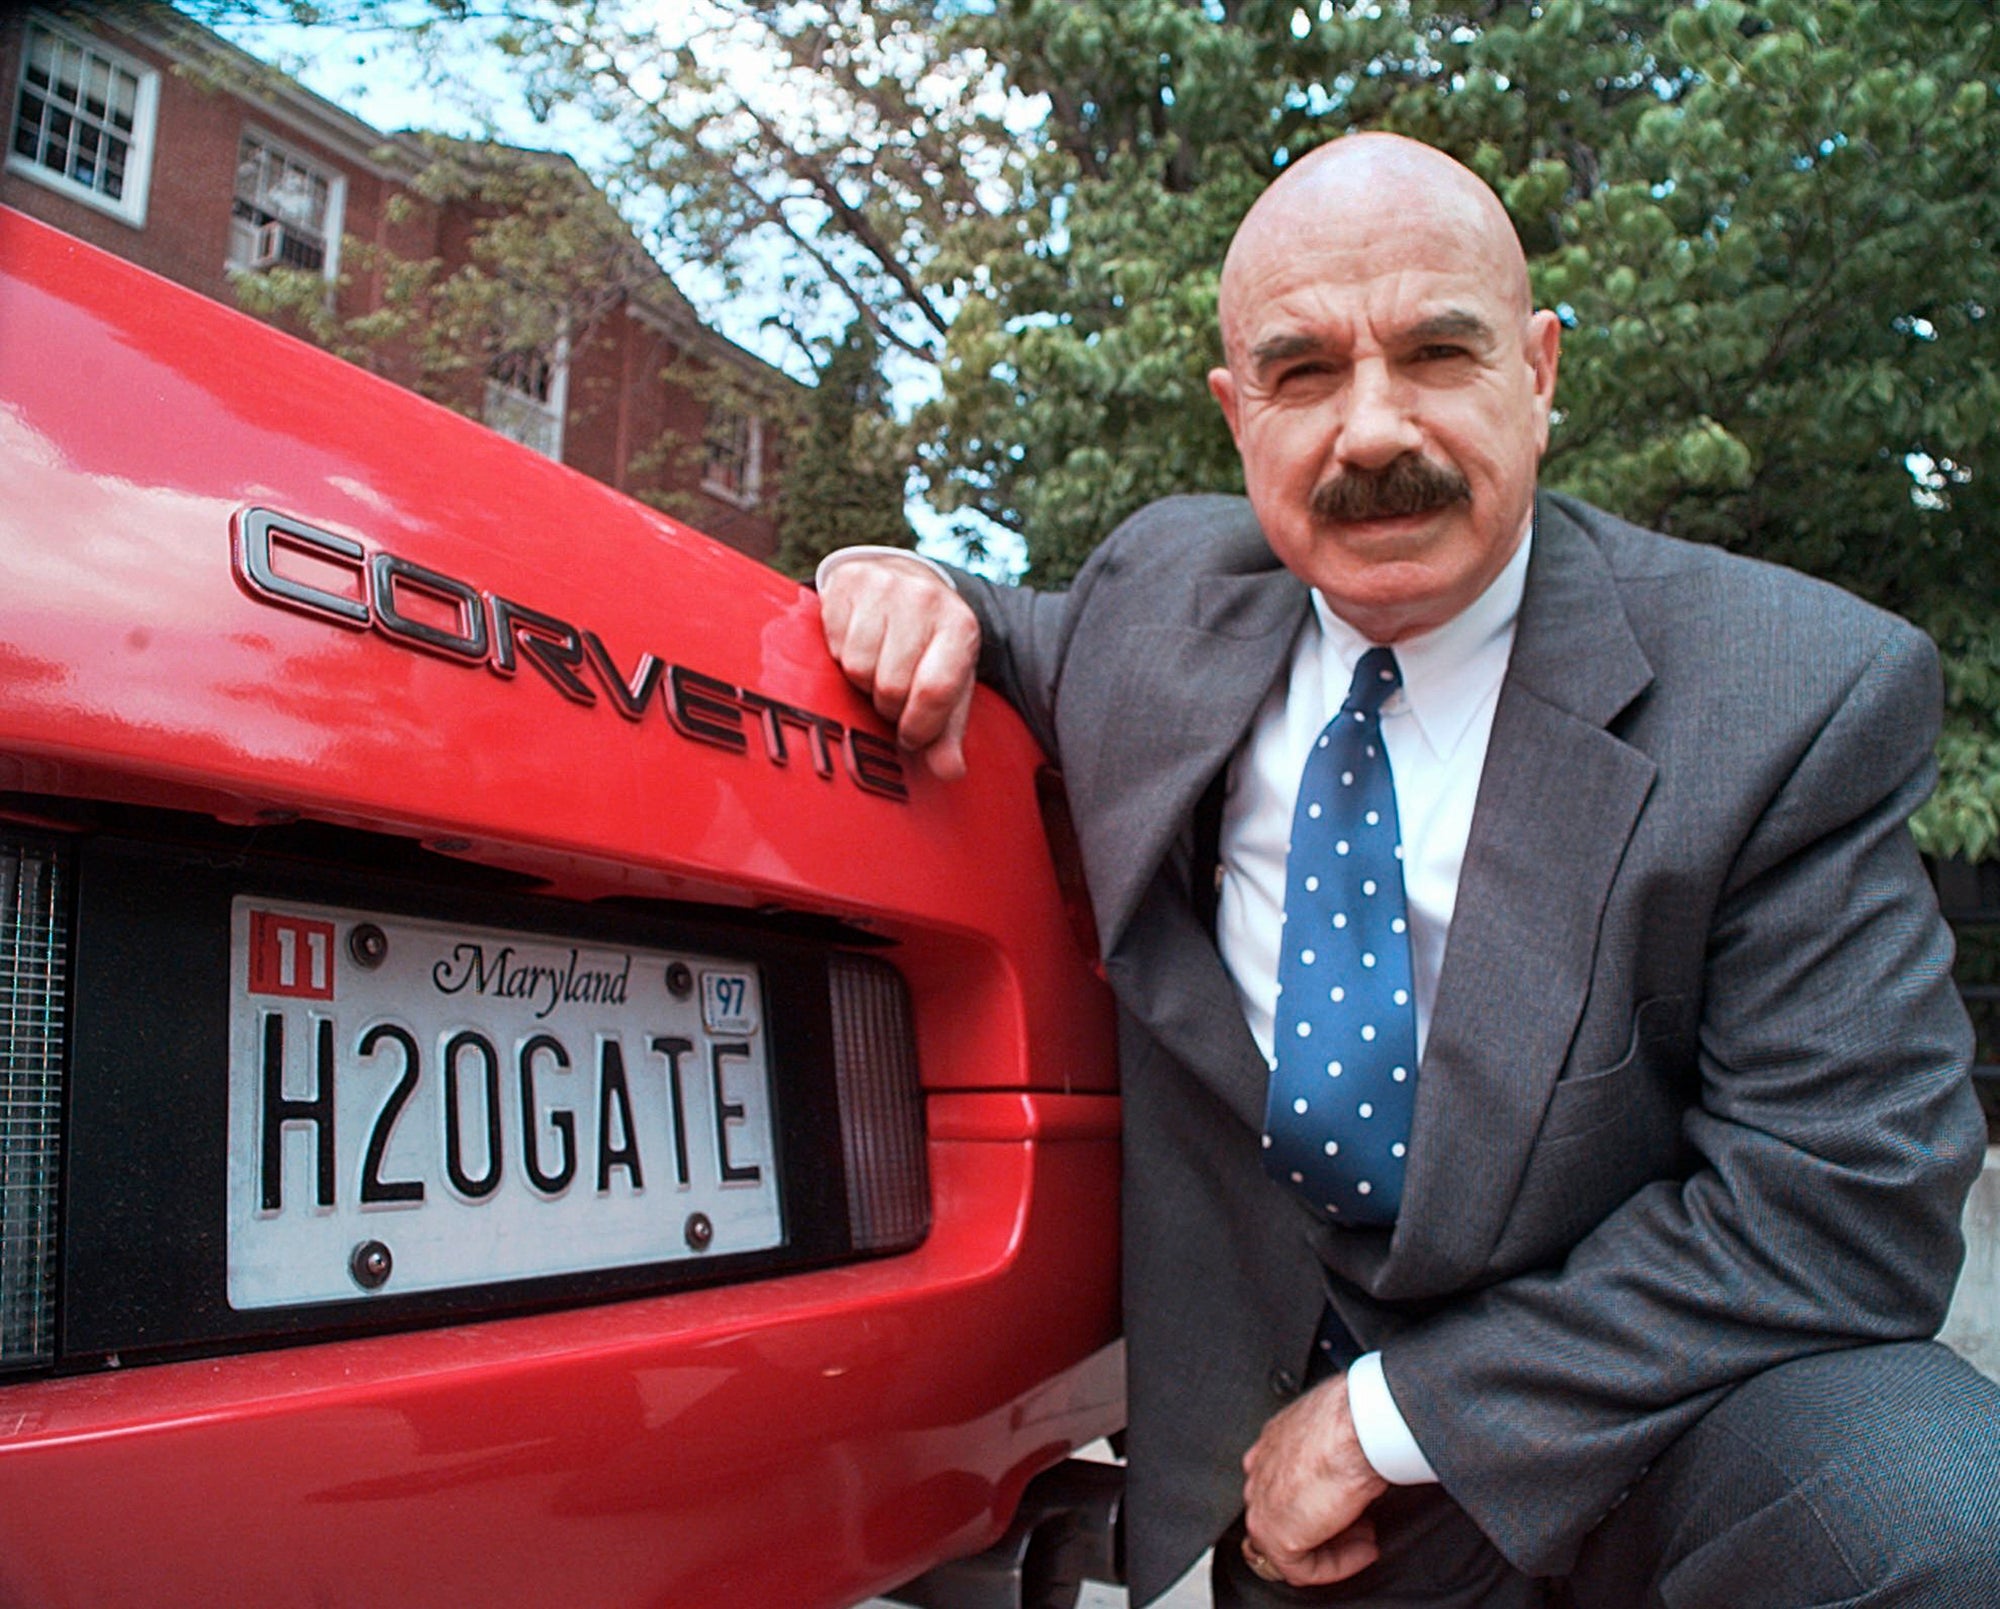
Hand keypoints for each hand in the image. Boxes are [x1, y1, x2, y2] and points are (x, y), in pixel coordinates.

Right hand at [818, 554, 980, 780]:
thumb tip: (948, 771)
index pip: (935, 691)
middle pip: (891, 684)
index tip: (910, 736)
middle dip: (888, 704)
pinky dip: (841, 656)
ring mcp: (885, 585)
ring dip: (863, 681)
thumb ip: (947, 733)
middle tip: (892, 696)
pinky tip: (857, 644)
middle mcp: (926, 598)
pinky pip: (833, 644)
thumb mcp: (948, 685)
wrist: (903, 582)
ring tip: (877, 670)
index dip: (917, 726)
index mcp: (961, 627)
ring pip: (858, 667)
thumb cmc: (927, 646)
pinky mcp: (847, 580)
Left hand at [1241, 1372, 1390, 1587]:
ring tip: (1367, 1540)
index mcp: (1274, 1442)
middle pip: (1286, 1512)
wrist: (1356, 1428)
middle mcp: (1260, 1470)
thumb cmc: (1355, 1420)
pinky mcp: (1274, 1535)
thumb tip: (1352, 1465)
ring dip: (1334, 1547)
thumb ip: (1331, 1451)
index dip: (1320, 1500)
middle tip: (1362, 1525)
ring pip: (1292, 1542)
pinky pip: (1301, 1568)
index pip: (1283, 1482)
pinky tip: (1363, 1551)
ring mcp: (1261, 1503)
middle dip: (1326, 1524)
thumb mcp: (1341, 1430)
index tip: (1349, 1504)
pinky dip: (1337, 1566)